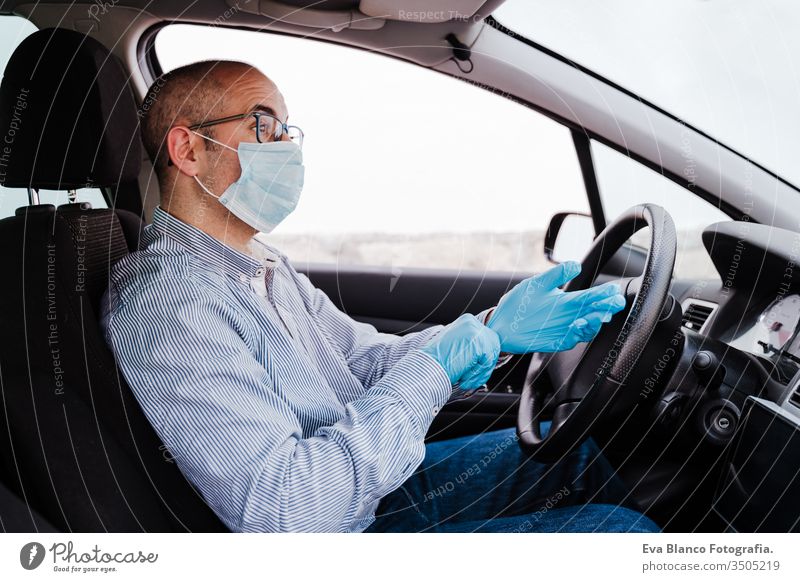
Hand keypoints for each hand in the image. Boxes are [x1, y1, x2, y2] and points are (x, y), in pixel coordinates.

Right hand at [420, 313, 500, 389]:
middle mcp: (472, 322)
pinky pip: (487, 362)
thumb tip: (485, 355)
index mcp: (467, 321)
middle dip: (484, 365)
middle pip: (493, 346)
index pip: (486, 339)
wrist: (426, 368)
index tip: (473, 372)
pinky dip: (477, 374)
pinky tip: (464, 378)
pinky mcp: (479, 343)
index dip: (482, 359)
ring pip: (491, 356)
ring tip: (465, 379)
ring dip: (480, 373)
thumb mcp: (457, 347)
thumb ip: (471, 345)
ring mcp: (476, 331)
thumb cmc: (437, 362)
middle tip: (471, 378)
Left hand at [485, 261, 626, 353]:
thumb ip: (556, 275)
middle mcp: (570, 315)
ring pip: (589, 328)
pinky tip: (577, 324)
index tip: (613, 290)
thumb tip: (575, 264)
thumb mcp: (536, 284)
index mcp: (568, 300)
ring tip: (596, 315)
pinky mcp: (556, 341)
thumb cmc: (518, 303)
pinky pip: (573, 340)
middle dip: (607, 308)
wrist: (500, 324)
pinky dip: (578, 333)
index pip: (592, 296)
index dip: (604, 293)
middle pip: (595, 313)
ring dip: (595, 322)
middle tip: (614, 303)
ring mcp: (564, 329)